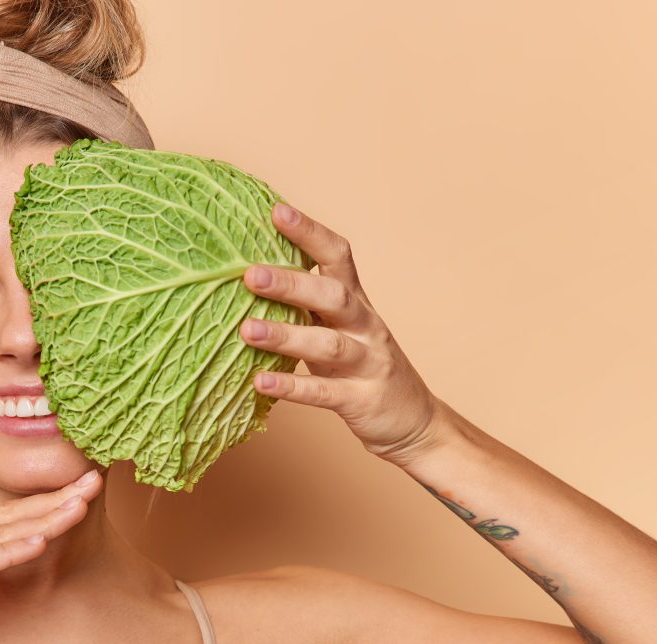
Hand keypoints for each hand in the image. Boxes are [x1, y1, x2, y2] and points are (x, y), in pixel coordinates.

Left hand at [240, 202, 450, 465]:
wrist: (412, 420)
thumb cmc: (360, 366)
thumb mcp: (337, 327)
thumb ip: (304, 303)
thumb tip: (244, 273)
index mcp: (356, 302)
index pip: (337, 256)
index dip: (310, 233)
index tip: (276, 211)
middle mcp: (365, 326)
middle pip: (332, 296)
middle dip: (292, 283)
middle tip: (249, 273)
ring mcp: (367, 363)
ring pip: (328, 345)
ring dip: (285, 336)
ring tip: (246, 330)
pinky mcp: (361, 400)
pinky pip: (324, 394)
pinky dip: (291, 388)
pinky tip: (260, 382)